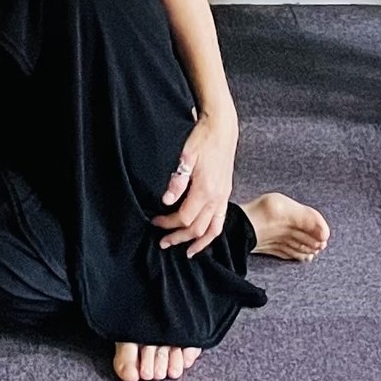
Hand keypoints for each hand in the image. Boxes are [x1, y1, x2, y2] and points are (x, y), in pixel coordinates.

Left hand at [150, 113, 236, 255]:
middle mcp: (216, 197)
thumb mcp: (186, 156)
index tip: (154, 221)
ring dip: (198, 242)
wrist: (222, 129)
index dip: (168, 223)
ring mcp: (223, 197)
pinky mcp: (226, 194)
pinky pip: (221, 221)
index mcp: (205, 189)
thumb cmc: (202, 139)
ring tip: (187, 252)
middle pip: (197, 228)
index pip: (184, 217)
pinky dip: (212, 234)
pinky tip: (204, 237)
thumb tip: (167, 201)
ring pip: (212, 230)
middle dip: (179, 237)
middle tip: (162, 242)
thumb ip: (177, 181)